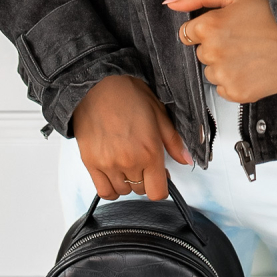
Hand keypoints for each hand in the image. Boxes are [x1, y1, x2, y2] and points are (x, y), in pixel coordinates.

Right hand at [71, 75, 191, 201]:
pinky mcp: (90, 163)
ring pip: (123, 191)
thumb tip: (185, 159)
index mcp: (149, 151)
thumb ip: (173, 141)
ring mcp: (108, 164)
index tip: (160, 177)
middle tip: (143, 163)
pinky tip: (114, 175)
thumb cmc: (127, 94)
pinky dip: (111, 188)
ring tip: (128, 164)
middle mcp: (129, 161)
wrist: (97, 85)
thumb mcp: (158, 113)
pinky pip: (104, 191)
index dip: (162, 187)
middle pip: (142, 190)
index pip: (158, 192)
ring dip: (128, 182)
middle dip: (146, 179)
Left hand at [163, 0, 276, 101]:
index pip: (187, 34)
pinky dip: (235, 81)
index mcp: (208, 26)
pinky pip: (224, 89)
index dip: (206, 30)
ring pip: (211, 73)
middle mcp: (212, 52)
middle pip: (201, 53)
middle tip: (243, 39)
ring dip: (225, 66)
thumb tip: (170, 4)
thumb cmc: (272, 13)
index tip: (225, 28)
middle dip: (216, 47)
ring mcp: (224, 75)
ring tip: (250, 54)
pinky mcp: (237, 93)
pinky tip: (253, 68)